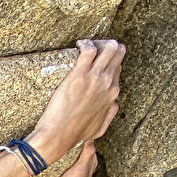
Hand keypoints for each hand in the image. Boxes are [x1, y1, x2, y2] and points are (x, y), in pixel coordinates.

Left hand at [29, 39, 124, 162]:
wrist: (58, 135)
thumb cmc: (76, 134)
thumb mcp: (100, 128)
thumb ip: (110, 114)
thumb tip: (114, 103)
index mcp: (112, 94)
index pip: (117, 69)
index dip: (111, 61)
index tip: (101, 59)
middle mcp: (107, 83)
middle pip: (116, 54)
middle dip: (110, 46)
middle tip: (98, 45)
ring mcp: (94, 78)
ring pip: (108, 48)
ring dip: (100, 41)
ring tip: (89, 42)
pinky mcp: (79, 75)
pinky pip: (89, 49)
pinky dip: (86, 43)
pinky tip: (80, 44)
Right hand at [45, 141, 98, 176]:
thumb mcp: (78, 171)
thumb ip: (86, 157)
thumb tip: (92, 142)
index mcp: (89, 167)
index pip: (91, 150)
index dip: (88, 141)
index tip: (82, 131)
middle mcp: (86, 173)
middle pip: (88, 156)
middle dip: (85, 146)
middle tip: (77, 137)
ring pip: (82, 162)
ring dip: (78, 155)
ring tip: (73, 147)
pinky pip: (74, 169)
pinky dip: (73, 163)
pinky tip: (67, 163)